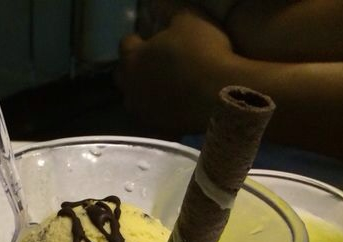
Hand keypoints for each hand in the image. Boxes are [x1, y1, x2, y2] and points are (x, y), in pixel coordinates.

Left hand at [117, 10, 237, 135]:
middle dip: (133, 68)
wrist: (220, 94)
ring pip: (134, 99)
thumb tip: (159, 6)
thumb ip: (171, 12)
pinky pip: (152, 117)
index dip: (138, 40)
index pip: (126, 44)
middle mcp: (130, 86)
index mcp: (133, 57)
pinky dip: (159, 110)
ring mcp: (141, 110)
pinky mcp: (156, 127)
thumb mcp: (190, 20)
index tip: (149, 38)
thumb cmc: (203, 51)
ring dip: (143, 92)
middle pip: (122, 75)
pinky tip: (173, 105)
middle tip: (151, 63)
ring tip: (162, 86)